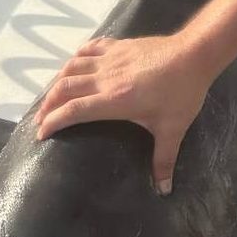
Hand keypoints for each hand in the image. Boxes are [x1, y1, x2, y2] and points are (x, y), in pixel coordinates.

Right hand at [35, 34, 212, 194]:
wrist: (195, 54)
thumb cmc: (183, 92)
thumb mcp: (174, 129)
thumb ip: (164, 159)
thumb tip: (164, 190)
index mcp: (114, 100)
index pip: (72, 111)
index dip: (52, 122)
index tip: (41, 135)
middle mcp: (105, 78)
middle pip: (64, 88)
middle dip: (47, 105)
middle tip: (41, 120)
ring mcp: (111, 59)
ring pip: (72, 66)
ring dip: (58, 81)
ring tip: (53, 96)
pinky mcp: (120, 45)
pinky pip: (90, 48)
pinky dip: (77, 56)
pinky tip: (76, 64)